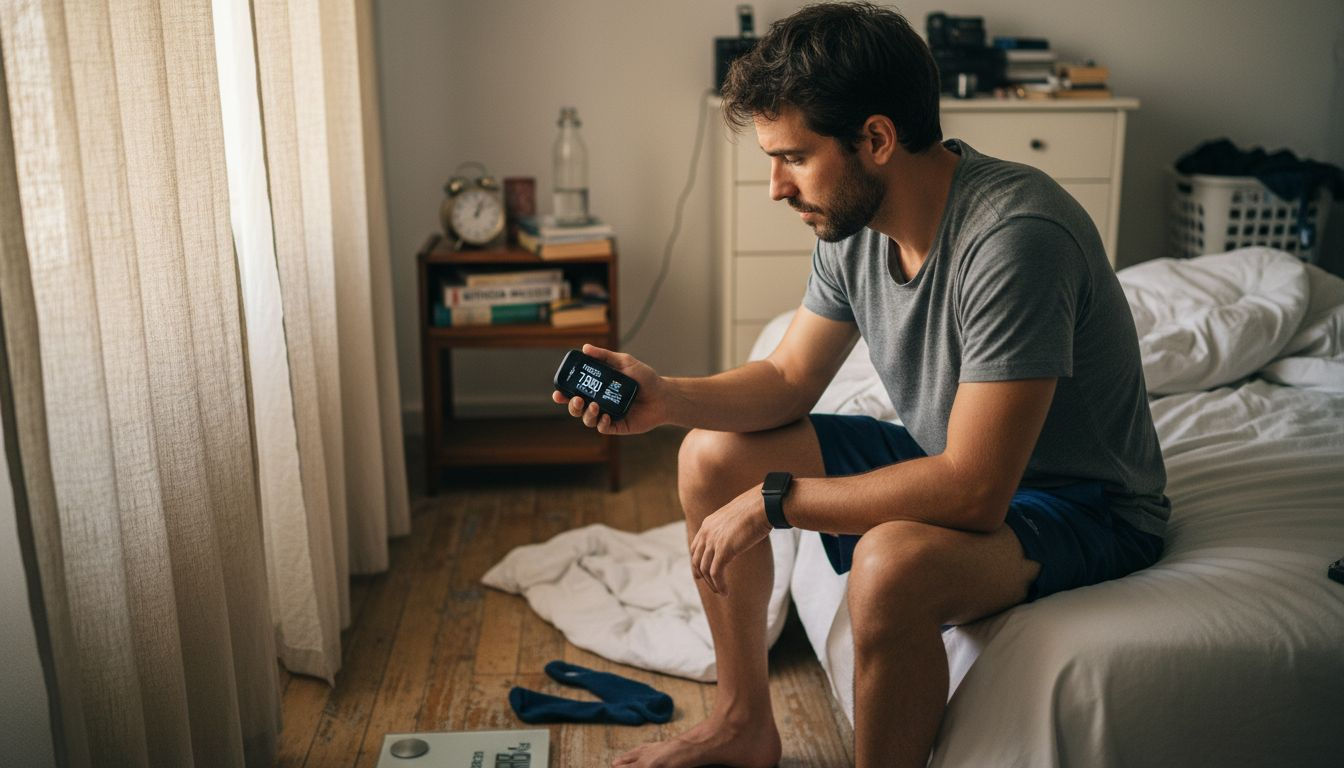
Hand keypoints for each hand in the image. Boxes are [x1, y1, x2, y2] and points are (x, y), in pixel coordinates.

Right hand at [552, 344, 668, 434]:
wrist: (663, 395)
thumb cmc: (645, 378)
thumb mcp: (625, 362)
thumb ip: (605, 356)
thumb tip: (585, 348)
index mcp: (598, 388)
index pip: (575, 391)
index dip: (564, 394)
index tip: (558, 392)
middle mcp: (600, 402)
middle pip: (577, 408)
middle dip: (571, 406)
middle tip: (576, 399)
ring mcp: (608, 415)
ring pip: (587, 419)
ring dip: (586, 414)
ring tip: (595, 405)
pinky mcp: (617, 426)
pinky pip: (603, 428)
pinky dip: (601, 423)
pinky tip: (606, 416)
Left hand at [689, 484, 773, 595]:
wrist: (763, 505)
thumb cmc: (757, 509)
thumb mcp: (736, 517)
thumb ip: (730, 527)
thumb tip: (737, 534)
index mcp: (708, 523)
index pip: (696, 547)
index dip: (697, 563)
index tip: (701, 574)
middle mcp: (707, 532)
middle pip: (697, 560)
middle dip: (702, 576)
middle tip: (712, 587)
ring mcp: (714, 541)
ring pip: (705, 569)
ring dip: (712, 584)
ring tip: (721, 592)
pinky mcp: (723, 550)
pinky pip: (716, 573)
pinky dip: (719, 585)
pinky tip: (726, 592)